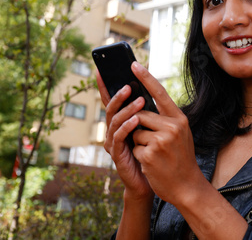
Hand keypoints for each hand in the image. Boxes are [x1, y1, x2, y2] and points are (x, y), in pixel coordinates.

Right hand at [96, 70, 152, 200]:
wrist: (150, 180)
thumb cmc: (150, 153)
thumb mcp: (149, 129)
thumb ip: (145, 114)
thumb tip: (148, 90)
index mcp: (120, 123)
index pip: (110, 101)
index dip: (104, 87)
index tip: (101, 71)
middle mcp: (113, 131)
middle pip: (110, 108)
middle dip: (117, 95)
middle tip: (128, 85)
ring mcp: (113, 143)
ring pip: (114, 121)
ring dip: (126, 109)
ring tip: (139, 100)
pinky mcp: (117, 155)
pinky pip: (119, 137)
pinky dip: (127, 127)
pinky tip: (136, 120)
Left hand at [128, 62, 203, 204]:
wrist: (187, 186)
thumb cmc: (180, 158)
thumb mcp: (179, 134)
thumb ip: (165, 119)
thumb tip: (143, 104)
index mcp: (179, 119)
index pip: (159, 93)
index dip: (145, 77)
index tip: (133, 64)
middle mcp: (172, 126)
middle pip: (140, 114)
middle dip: (140, 127)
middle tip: (154, 143)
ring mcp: (161, 140)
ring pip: (135, 131)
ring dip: (139, 143)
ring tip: (155, 154)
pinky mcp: (150, 154)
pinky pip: (134, 147)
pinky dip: (139, 156)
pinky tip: (152, 164)